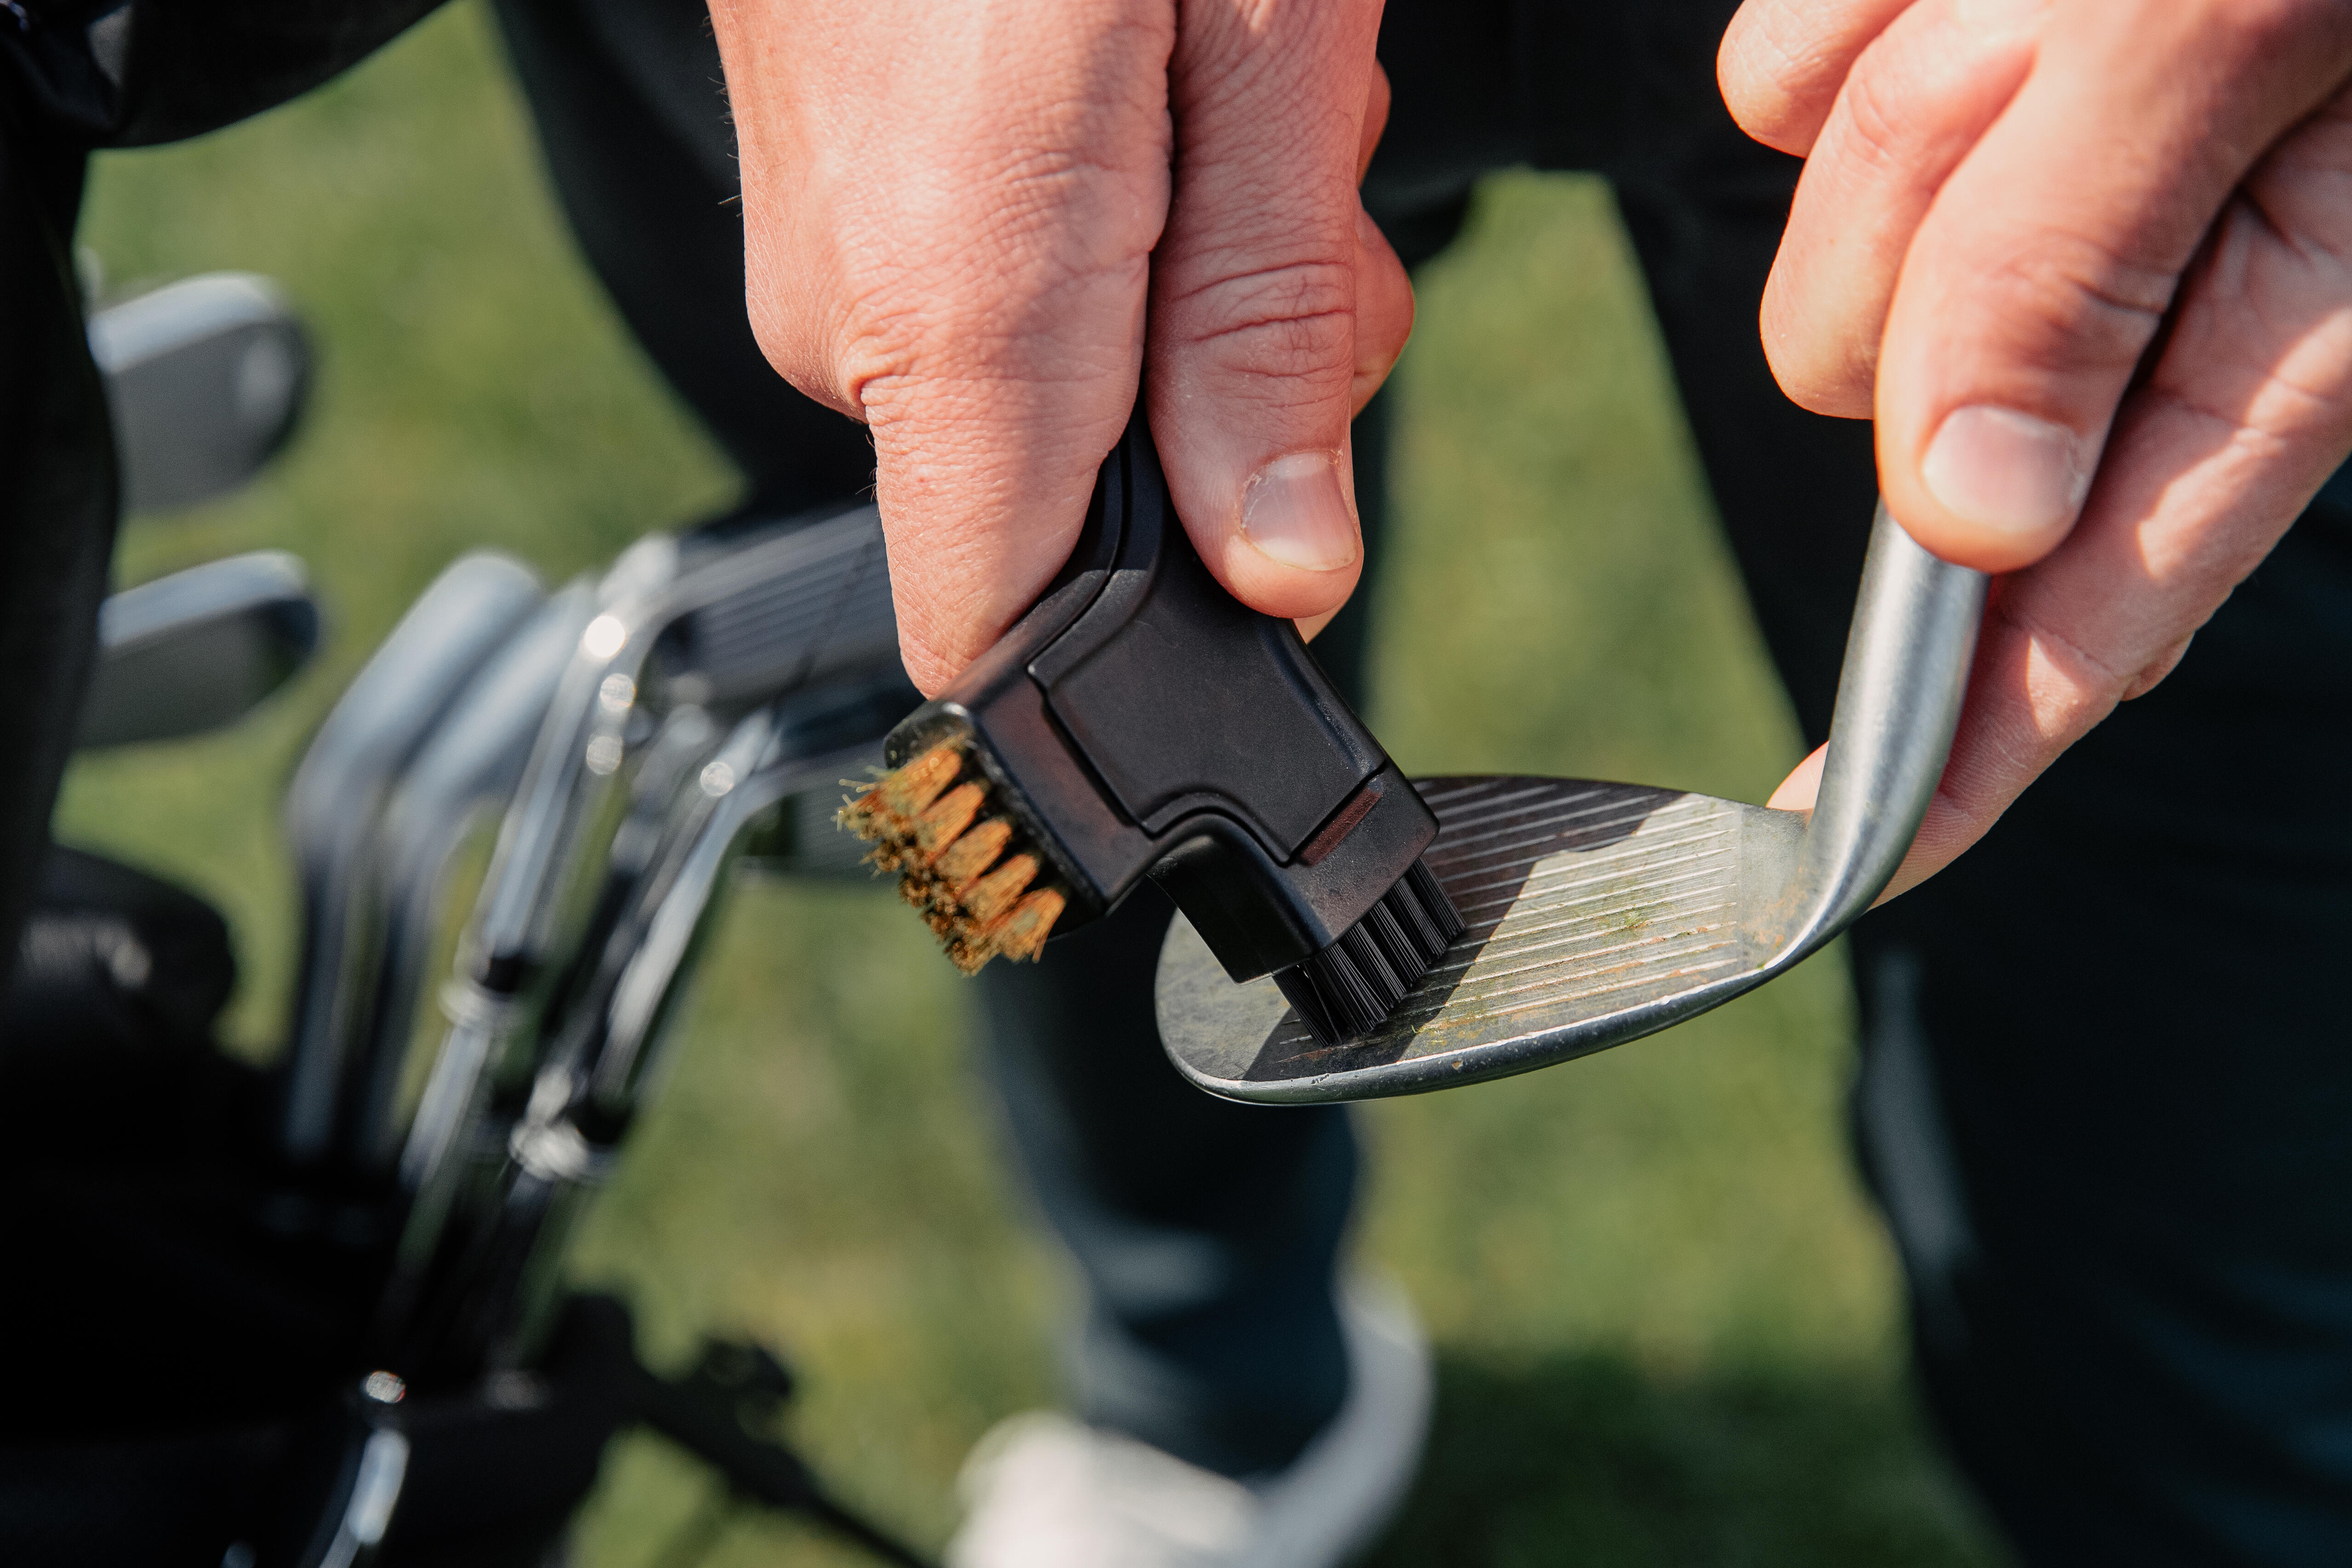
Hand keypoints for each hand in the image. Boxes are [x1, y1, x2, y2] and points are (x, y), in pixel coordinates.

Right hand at [708, 0, 1405, 693]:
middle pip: (1078, 510)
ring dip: (1195, 291)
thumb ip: (1266, 323)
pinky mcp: (840, 201)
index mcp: (953, 310)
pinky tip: (1153, 85)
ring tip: (1224, 102)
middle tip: (1302, 214)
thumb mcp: (1264, 42)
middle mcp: (857, 316)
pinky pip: (993, 299)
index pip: (992, 643)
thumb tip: (1286, 571)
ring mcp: (831, 257)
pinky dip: (1116, 220)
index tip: (1258, 578)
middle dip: (1234, 407)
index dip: (1140, 655)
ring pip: (1056, 396)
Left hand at [1720, 0, 2351, 894]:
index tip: (1848, 852)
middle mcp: (2159, 266)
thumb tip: (1983, 517)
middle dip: (1926, 238)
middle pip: (1897, 389)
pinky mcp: (1967, 58)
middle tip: (2044, 62)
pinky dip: (1861, 10)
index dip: (1971, 739)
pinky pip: (1796, 79)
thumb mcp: (2259, 8)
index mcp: (2279, 318)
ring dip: (1915, 94)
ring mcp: (2042, 160)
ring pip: (1837, 234)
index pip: (2096, 602)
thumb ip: (2098, 251)